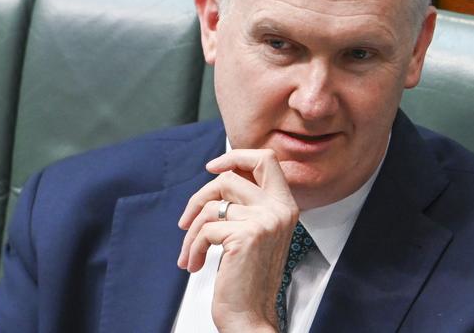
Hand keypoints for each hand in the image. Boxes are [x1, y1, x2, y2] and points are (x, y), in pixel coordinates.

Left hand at [178, 149, 299, 332]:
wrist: (250, 317)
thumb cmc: (248, 278)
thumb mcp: (255, 232)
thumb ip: (248, 203)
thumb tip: (221, 173)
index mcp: (285, 205)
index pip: (266, 159)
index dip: (236, 156)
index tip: (213, 168)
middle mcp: (279, 209)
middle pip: (231, 176)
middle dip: (201, 194)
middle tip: (188, 219)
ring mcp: (264, 221)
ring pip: (212, 207)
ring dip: (192, 232)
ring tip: (190, 252)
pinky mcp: (245, 237)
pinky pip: (205, 230)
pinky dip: (193, 248)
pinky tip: (195, 264)